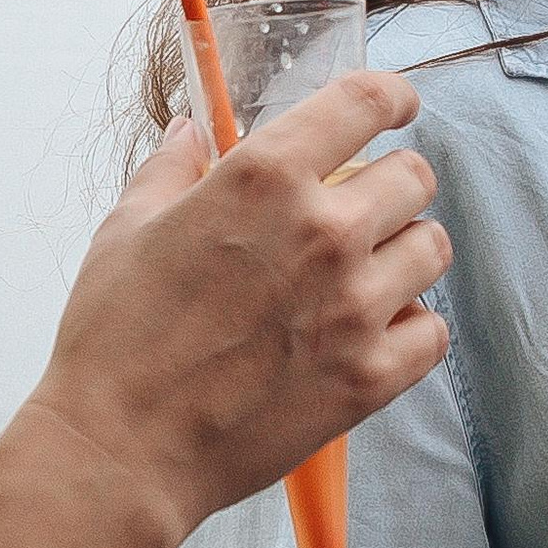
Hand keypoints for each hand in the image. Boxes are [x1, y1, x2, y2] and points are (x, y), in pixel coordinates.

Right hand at [29, 69, 450, 547]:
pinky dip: (411, 327)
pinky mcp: (371, 376)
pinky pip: (432, 331)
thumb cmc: (115, 340)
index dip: (391, 96)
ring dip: (405, 251)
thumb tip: (191, 133)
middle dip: (391, 183)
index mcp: (264, 178)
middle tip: (363, 207)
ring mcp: (356, 306)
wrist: (120, 451)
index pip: (365, 101)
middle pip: (414, 176)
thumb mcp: (127, 230)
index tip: (396, 105)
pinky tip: (371, 332)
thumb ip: (172, 170)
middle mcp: (324, 231)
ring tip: (366, 272)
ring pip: (433, 248)